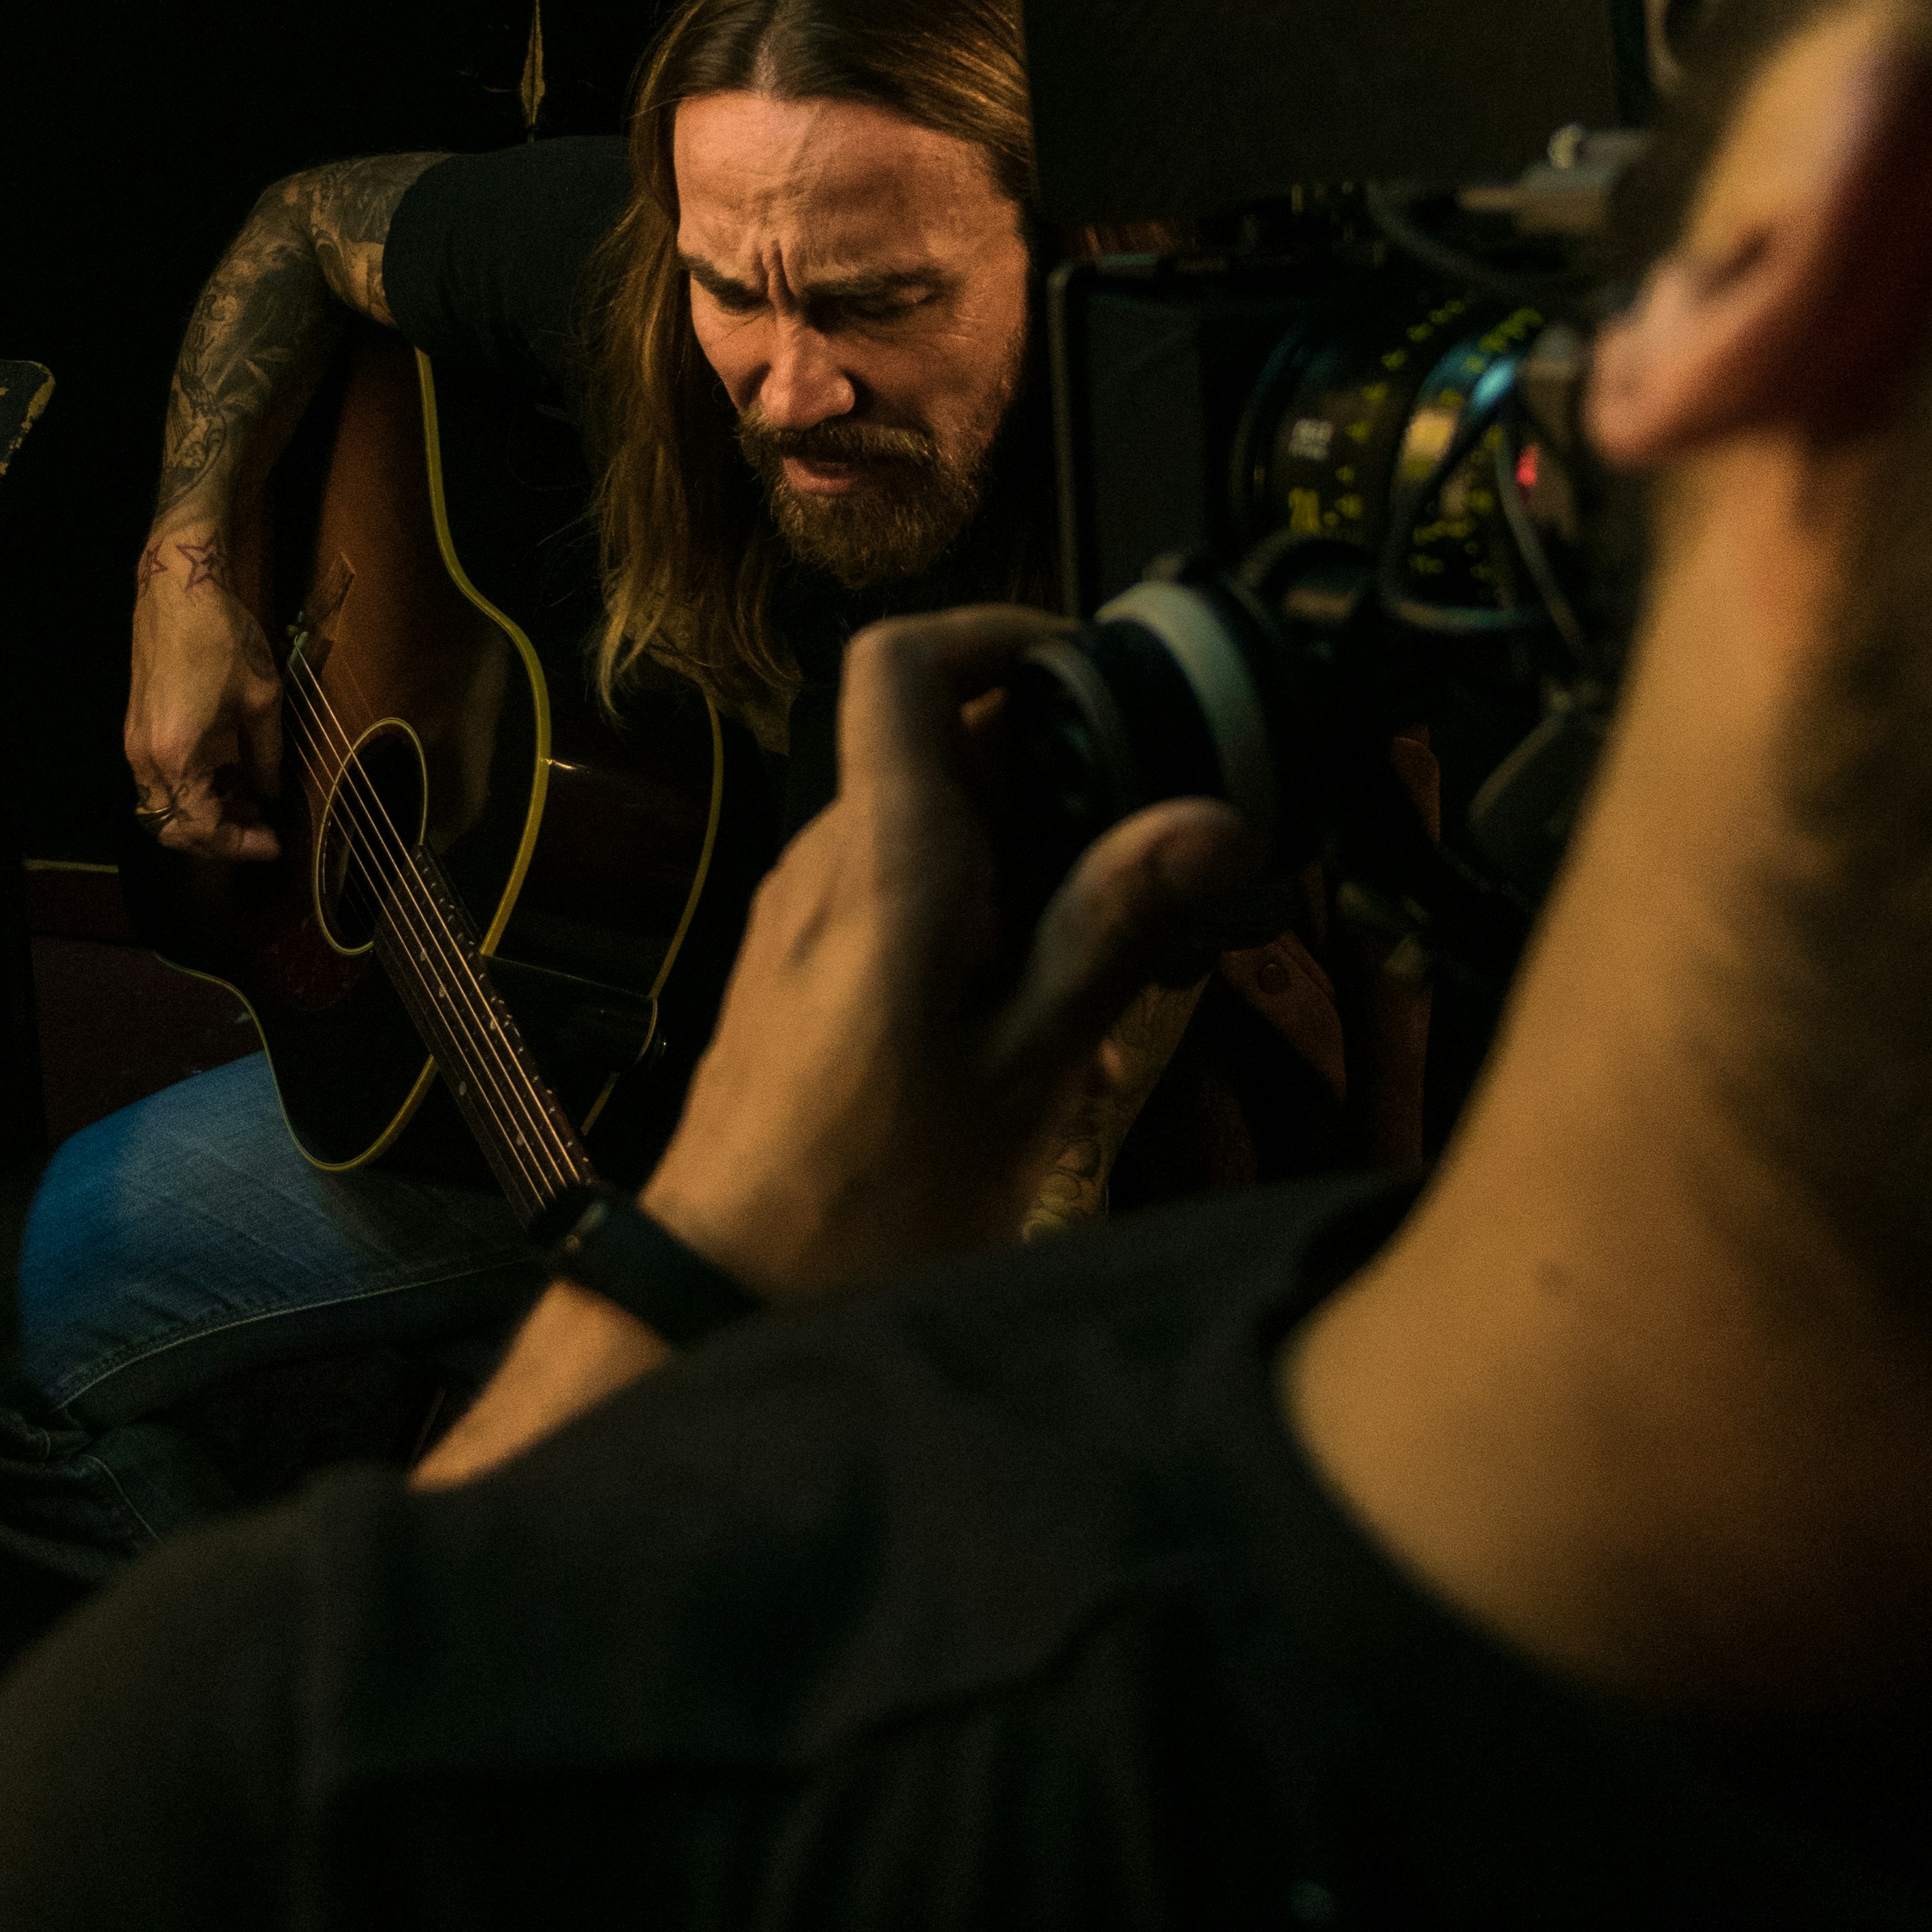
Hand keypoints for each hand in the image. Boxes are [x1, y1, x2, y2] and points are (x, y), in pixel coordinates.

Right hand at [124, 525, 284, 859]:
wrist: (178, 590)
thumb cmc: (222, 637)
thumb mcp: (262, 700)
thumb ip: (267, 757)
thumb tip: (269, 794)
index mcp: (177, 755)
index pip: (201, 827)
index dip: (239, 844)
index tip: (273, 842)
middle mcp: (147, 758)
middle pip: (173, 829)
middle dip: (218, 838)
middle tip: (259, 831)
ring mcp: (136, 745)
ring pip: (162, 809)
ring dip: (203, 816)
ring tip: (248, 804)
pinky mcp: (137, 730)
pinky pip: (159, 783)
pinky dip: (190, 792)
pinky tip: (226, 778)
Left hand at [639, 607, 1260, 1299]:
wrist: (722, 1297)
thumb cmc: (866, 1203)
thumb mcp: (1025, 1067)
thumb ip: (1111, 931)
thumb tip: (1209, 823)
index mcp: (886, 859)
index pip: (902, 663)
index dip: (995, 635)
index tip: (1087, 671)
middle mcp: (827, 866)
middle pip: (941, 750)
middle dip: (1055, 781)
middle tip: (1149, 859)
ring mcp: (801, 919)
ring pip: (927, 833)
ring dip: (1024, 867)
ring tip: (1107, 970)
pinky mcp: (796, 976)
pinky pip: (897, 903)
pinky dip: (977, 928)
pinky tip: (1035, 1032)